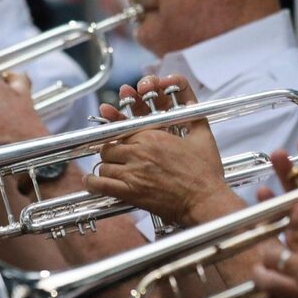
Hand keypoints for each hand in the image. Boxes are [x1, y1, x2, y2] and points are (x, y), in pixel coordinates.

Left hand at [85, 75, 235, 226]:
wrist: (205, 201)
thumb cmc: (205, 173)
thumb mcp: (202, 135)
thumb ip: (192, 111)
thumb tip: (186, 95)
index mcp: (153, 135)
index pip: (123, 127)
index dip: (116, 127)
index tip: (114, 129)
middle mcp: (139, 151)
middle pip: (110, 145)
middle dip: (112, 149)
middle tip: (119, 156)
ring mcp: (133, 172)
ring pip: (104, 163)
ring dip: (107, 165)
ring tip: (114, 169)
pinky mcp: (130, 192)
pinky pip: (101, 185)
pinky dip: (93, 182)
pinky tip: (92, 181)